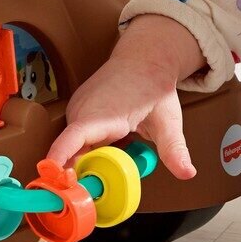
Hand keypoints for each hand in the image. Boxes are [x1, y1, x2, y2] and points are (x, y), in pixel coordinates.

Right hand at [48, 15, 205, 179]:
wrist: (143, 58)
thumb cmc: (153, 86)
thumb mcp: (168, 120)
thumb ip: (174, 150)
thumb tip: (188, 173)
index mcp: (103, 114)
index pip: (74, 138)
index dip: (60, 157)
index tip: (52, 176)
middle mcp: (82, 112)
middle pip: (74, 154)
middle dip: (87, 173)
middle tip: (110, 183)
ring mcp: (76, 112)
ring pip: (76, 149)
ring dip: (93, 160)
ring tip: (122, 149)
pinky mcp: (77, 114)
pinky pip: (78, 141)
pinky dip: (92, 150)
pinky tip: (114, 141)